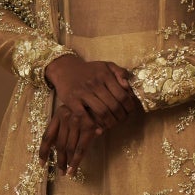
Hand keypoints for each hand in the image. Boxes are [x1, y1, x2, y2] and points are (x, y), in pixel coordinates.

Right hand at [39, 55, 141, 175]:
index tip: (130, 112)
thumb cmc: (89, 70)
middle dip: (121, 117)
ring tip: (112, 125)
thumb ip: (120, 72)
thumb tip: (127, 86)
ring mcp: (83, 92)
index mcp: (105, 75)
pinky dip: (93, 125)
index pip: (122, 95)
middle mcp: (95, 83)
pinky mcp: (71, 101)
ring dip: (110, 122)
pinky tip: (98, 128)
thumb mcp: (106, 65)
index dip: (129, 107)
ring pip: (102, 112)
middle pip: (114, 106)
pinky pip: (84, 116)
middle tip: (122, 121)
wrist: (65, 69)